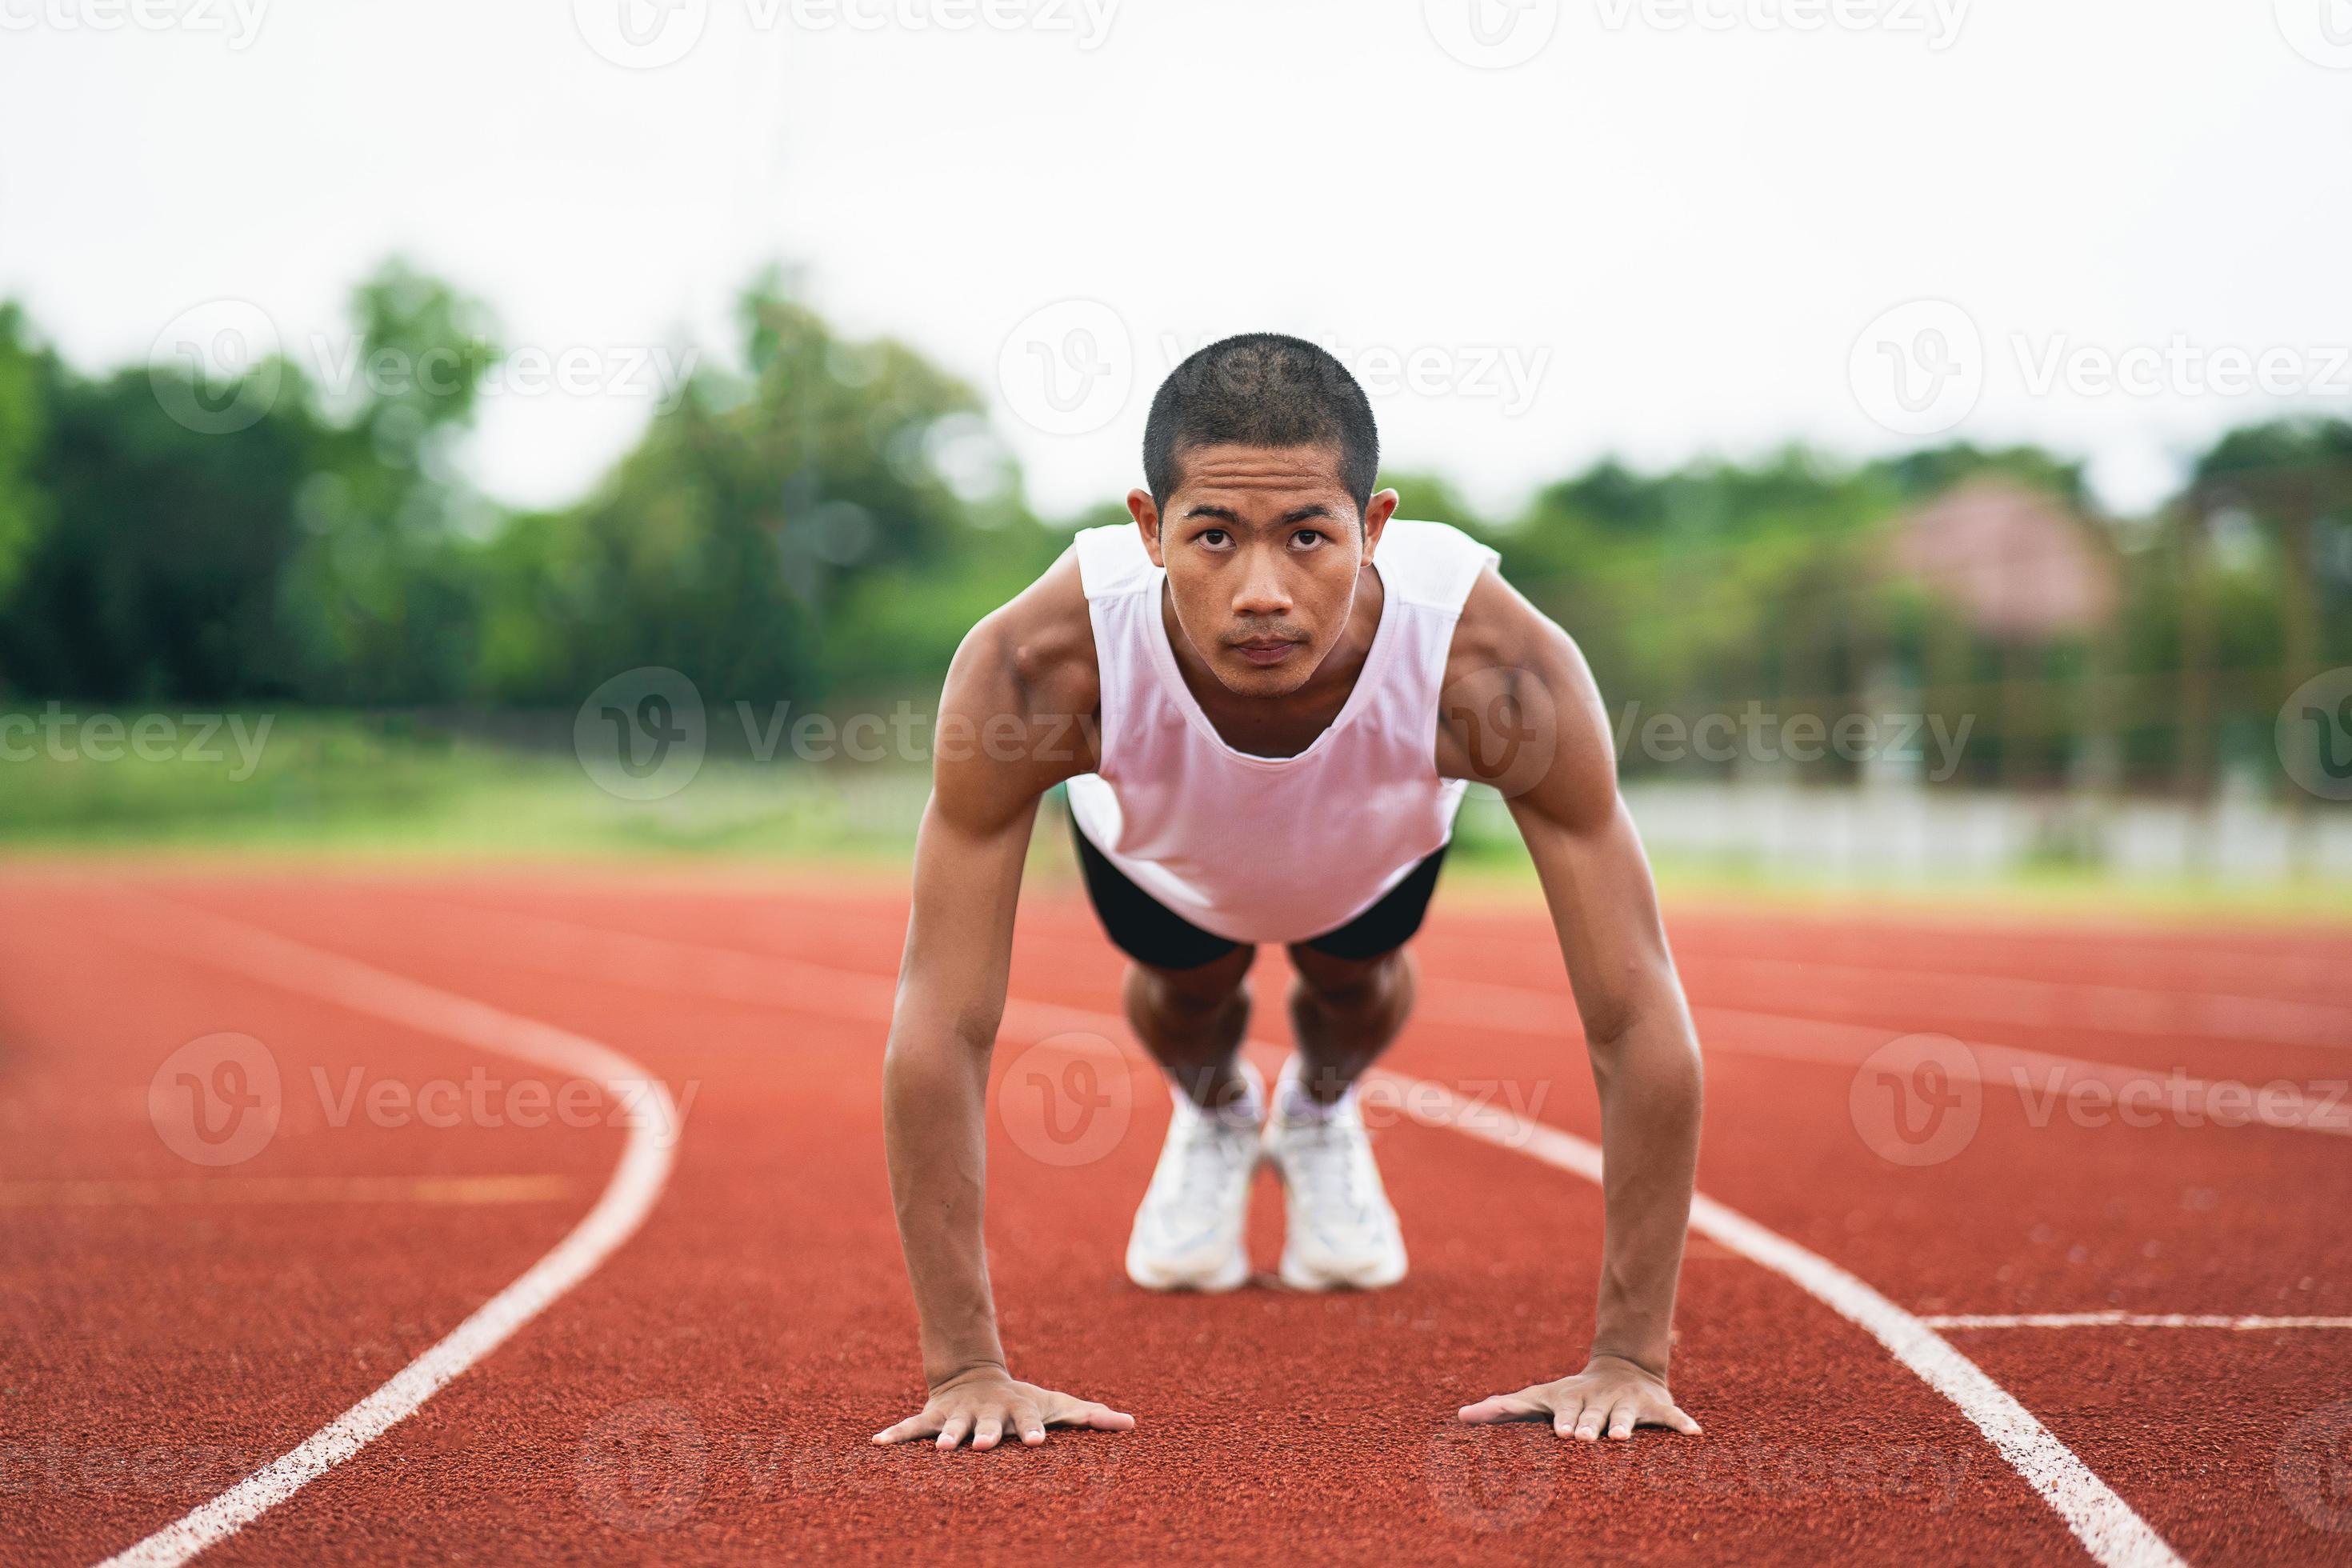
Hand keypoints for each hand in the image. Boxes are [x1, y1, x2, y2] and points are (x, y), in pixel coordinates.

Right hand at [872, 1366, 1135, 1450]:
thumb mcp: (1058, 1405)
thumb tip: (1132, 1424)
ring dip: (944, 1437)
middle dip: (986, 1435)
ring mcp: (958, 1414)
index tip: (1038, 1443)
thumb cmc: (1024, 1401)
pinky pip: (911, 1427)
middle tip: (982, 1447)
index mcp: (1018, 1411)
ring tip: (941, 1449)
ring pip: (950, 1427)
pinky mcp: (933, 1417)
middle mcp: (987, 1413)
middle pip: (987, 1426)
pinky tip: (877, 1444)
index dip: (1033, 1430)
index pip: (1029, 1421)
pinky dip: (894, 1435)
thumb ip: (1092, 1416)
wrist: (975, 1375)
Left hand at [1457, 1353, 1701, 1440]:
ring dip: (1626, 1426)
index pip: (1566, 1412)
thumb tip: (1459, 1416)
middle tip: (1584, 1438)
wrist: (1621, 1368)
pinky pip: (1673, 1417)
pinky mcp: (1657, 1408)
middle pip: (1594, 1416)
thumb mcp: (1539, 1398)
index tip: (1560, 1434)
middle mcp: (1600, 1401)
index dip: (1564, 1421)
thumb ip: (1503, 1408)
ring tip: (1625, 1439)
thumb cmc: (1571, 1396)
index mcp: (1572, 1400)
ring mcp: (1628, 1404)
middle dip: (1590, 1426)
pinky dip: (1683, 1424)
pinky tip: (1694, 1434)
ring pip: (1628, 1417)